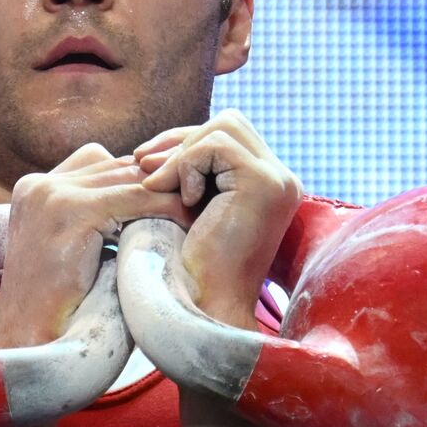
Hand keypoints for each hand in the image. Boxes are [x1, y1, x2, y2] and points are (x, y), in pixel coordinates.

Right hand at [0, 143, 193, 348]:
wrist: (31, 343)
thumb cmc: (61, 307)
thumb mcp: (72, 249)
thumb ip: (96, 218)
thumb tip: (148, 198)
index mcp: (34, 189)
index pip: (100, 162)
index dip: (139, 178)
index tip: (174, 194)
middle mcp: (38, 185)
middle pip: (117, 166)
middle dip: (159, 183)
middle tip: (198, 196)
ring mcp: (50, 196)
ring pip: (129, 178)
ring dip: (167, 192)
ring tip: (198, 209)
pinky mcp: (70, 212)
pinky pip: (135, 199)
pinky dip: (165, 207)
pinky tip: (186, 221)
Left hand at [135, 109, 301, 327]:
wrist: (202, 305)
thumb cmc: (187, 265)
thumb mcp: (186, 208)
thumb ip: (186, 175)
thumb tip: (150, 149)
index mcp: (268, 184)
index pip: (226, 135)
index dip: (184, 143)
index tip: (146, 164)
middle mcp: (282, 179)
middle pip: (228, 122)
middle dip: (180, 140)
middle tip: (145, 166)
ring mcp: (278, 180)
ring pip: (223, 127)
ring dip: (181, 153)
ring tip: (160, 188)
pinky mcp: (264, 184)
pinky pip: (216, 145)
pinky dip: (187, 165)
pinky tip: (180, 200)